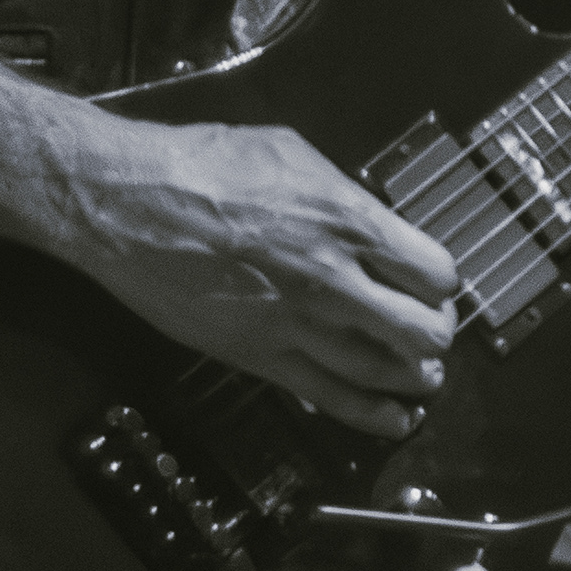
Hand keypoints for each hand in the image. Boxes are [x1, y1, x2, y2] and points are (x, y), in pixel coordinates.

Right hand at [28, 101, 462, 438]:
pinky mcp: (259, 356)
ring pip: (382, 371)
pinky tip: (394, 418)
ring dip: (413, 377)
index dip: (442, 282)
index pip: (434, 272)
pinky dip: (372, 414)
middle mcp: (330, 278)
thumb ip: (342, 194)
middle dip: (436, 332)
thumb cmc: (199, 166)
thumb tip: (370, 219)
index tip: (436, 284)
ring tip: (423, 376)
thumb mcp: (291, 153)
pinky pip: (330, 397)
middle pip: (421, 330)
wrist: (128, 204)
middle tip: (432, 328)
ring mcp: (295, 324)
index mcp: (346, 220)